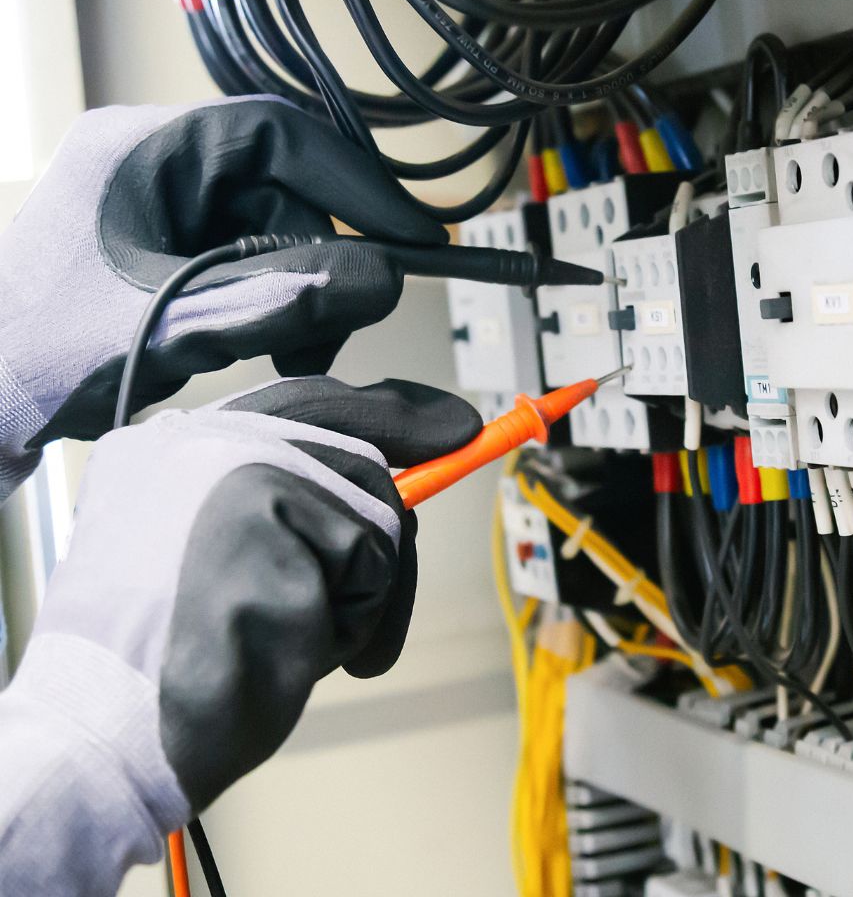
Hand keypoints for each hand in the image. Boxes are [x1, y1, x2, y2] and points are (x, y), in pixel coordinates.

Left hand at [0, 97, 445, 500]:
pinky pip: (252, 262)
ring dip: (298, 293)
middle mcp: (157, 166)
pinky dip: (274, 305)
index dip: (355, 181)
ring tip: (289, 353)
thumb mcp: (173, 322)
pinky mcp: (171, 249)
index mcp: (143, 149)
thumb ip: (280, 298)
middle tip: (332, 331)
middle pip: (284, 192)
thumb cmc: (41, 353)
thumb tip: (381, 279)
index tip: (410, 233)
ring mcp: (164, 209)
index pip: (277, 136)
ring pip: (276, 233)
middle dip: (320, 264)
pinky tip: (265, 344)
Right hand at [8, 377, 479, 852]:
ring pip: (376, 509)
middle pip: (355, 448)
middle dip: (396, 517)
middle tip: (428, 511)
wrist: (108, 741)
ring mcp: (231, 465)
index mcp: (171, 450)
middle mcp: (197, 437)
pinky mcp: (266, 506)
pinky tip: (293, 647)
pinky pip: (371, 560)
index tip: (453, 425)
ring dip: (364, 595)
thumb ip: (284, 512)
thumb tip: (391, 490)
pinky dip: (360, 621)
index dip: (388, 414)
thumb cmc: (172, 670)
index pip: (302, 404)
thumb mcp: (218, 566)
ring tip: (296, 637)